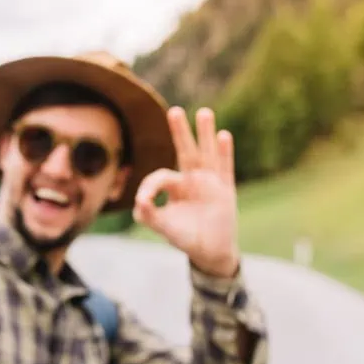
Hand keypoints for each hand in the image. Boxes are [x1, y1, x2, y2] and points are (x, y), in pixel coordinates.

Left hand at [132, 107, 239, 277]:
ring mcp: (210, 183)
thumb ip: (149, 215)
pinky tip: (223, 135)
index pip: (161, 176)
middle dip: (180, 132)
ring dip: (205, 134)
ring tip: (204, 112)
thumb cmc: (184, 237)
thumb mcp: (163, 226)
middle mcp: (192, 179)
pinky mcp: (225, 191)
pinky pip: (225, 168)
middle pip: (186, 151)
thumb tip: (138, 201)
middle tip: (174, 111)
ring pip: (207, 154)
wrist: (209, 252)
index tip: (143, 201)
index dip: (151, 186)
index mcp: (175, 186)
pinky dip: (224, 152)